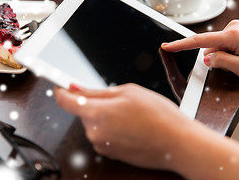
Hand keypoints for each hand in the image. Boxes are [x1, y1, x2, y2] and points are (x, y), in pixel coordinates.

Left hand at [54, 83, 193, 169]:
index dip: (61, 90)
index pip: (65, 101)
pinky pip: (103, 134)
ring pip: (94, 122)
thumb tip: (75, 88)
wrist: (177, 143)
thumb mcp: (128, 92)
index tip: (61, 85)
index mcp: (96, 114)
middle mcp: (94, 132)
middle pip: (82, 111)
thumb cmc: (158, 116)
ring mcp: (102, 145)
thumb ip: (97, 92)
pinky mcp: (110, 153)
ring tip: (130, 114)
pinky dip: (112, 127)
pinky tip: (131, 125)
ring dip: (106, 115)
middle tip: (119, 100)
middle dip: (95, 102)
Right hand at [162, 20, 238, 86]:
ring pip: (215, 47)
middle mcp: (233, 28)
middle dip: (214, 59)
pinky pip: (222, 46)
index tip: (167, 46)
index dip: (181, 45)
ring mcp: (236, 29)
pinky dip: (225, 55)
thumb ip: (221, 62)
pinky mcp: (237, 33)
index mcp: (233, 35)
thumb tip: (206, 58)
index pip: (200, 41)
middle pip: (208, 46)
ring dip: (221, 58)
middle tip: (233, 68)